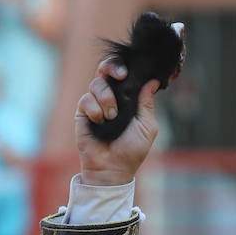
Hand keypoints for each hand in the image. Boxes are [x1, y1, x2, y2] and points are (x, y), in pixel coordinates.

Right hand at [74, 58, 158, 186]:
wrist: (112, 167)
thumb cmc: (132, 150)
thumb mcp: (147, 126)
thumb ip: (147, 103)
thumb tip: (153, 81)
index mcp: (128, 99)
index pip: (124, 74)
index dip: (124, 67)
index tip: (128, 72)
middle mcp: (112, 97)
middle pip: (106, 70)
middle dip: (112, 68)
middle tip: (120, 76)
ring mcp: (96, 103)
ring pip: (97, 83)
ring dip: (107, 98)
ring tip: (112, 116)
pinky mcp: (82, 112)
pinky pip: (86, 99)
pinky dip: (95, 109)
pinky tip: (100, 121)